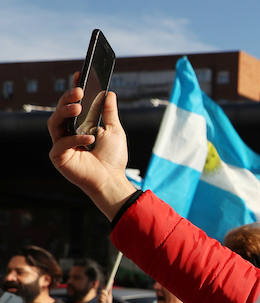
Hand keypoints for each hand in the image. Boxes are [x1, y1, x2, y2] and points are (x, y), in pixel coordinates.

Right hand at [47, 87, 135, 220]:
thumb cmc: (113, 158)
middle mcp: (67, 132)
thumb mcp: (114, 131)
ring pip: (54, 122)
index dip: (73, 89)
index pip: (72, 104)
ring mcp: (61, 144)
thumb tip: (109, 93)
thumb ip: (109, 113)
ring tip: (78, 107)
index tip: (79, 74)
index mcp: (79, 125)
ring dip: (65, 112)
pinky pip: (62, 143)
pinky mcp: (58, 156)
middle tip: (78, 90)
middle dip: (67, 98)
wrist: (112, 180)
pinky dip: (75, 138)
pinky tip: (90, 138)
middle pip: (60, 110)